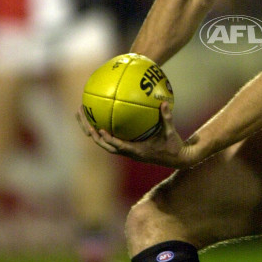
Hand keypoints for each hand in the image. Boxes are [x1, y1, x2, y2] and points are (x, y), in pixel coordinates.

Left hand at [76, 101, 199, 168]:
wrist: (176, 158)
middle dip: (94, 135)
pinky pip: (114, 141)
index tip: (100, 130)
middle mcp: (130, 153)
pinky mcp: (130, 149)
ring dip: (96, 135)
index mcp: (138, 151)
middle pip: (106, 146)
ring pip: (107, 145)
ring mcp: (128, 152)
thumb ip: (167, 118)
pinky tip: (102, 121)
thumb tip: (164, 102)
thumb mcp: (171, 132)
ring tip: (86, 120)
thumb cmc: (173, 146)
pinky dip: (106, 133)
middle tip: (85, 122)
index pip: (119, 146)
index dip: (108, 139)